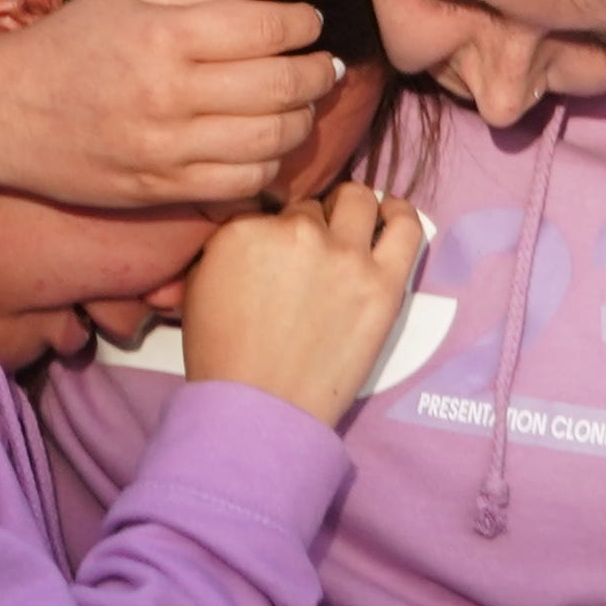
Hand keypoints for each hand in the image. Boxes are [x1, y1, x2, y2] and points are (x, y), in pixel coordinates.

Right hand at [0, 0, 337, 208]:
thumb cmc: (63, 47)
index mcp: (161, 37)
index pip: (265, 30)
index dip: (303, 24)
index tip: (309, 22)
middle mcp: (168, 93)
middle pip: (281, 86)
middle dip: (318, 72)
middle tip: (325, 65)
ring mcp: (165, 147)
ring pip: (272, 139)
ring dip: (302, 119)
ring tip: (301, 103)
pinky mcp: (159, 188)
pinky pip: (243, 183)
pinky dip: (270, 163)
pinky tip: (266, 143)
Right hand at [177, 182, 431, 423]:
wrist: (263, 404)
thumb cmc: (225, 355)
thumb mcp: (199, 286)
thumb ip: (226, 247)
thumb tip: (250, 232)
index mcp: (246, 231)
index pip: (267, 207)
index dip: (273, 228)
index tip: (277, 248)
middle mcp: (298, 233)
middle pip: (310, 207)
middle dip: (308, 224)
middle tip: (309, 251)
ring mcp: (346, 256)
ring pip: (357, 201)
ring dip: (350, 210)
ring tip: (349, 226)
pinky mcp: (384, 282)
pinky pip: (405, 227)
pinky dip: (400, 214)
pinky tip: (392, 214)